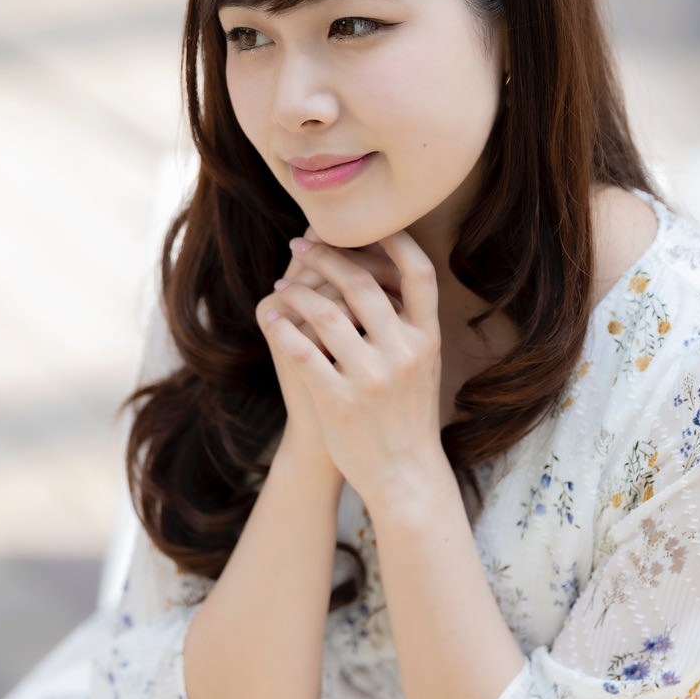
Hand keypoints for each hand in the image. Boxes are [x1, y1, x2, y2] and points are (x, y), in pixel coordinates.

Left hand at [258, 230, 445, 511]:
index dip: (394, 241)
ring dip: (298, 291)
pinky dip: (283, 329)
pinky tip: (272, 318)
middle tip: (302, 244)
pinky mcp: (339, 401)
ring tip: (282, 285)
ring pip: (326, 313)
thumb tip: (382, 276)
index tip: (364, 223)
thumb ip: (407, 325)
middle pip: (362, 284)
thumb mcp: (424, 366)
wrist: (404, 475)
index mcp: (427, 339)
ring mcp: (371, 378)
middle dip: (327, 257)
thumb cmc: (408, 416)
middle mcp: (403, 353)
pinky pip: (302, 352)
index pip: (419, 273)